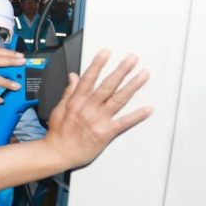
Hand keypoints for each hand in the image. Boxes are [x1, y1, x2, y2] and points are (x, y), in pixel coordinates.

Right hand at [43, 49, 151, 169]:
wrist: (58, 153)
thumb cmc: (58, 134)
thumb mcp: (58, 108)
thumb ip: (68, 91)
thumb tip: (73, 76)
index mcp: (76, 101)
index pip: (89, 78)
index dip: (98, 64)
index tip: (106, 52)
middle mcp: (89, 108)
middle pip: (107, 86)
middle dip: (121, 70)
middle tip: (132, 59)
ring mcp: (98, 120)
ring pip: (118, 99)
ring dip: (132, 86)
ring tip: (143, 75)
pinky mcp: (106, 133)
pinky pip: (124, 123)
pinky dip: (137, 116)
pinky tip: (147, 109)